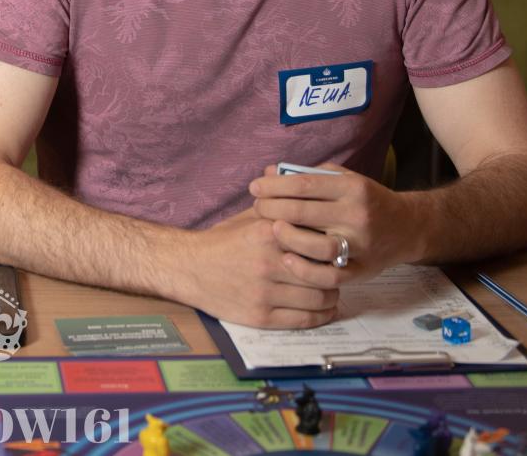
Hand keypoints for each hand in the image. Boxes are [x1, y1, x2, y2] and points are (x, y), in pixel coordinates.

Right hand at [175, 208, 341, 328]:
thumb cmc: (223, 241)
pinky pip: (303, 319)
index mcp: (270, 233)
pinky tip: (322, 310)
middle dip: (336, 275)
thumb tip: (316, 207)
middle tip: (337, 274)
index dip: (334, 247)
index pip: (319, 241)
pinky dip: (320, 317)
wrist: (189, 267)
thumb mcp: (251, 217)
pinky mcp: (260, 316)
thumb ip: (283, 212)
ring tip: (329, 292)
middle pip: (325, 272)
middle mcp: (269, 262)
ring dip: (331, 297)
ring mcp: (265, 292)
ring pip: (319, 298)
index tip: (337, 250)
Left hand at [249, 164, 420, 284]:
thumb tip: (268, 173)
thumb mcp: (344, 179)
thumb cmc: (366, 200)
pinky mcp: (361, 270)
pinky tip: (287, 259)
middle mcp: (357, 215)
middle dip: (273, 209)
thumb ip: (308, 176)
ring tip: (271, 229)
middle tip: (257, 207)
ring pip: (316, 245)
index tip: (255, 187)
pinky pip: (329, 275)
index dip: (275, 186)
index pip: (305, 185)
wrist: (406, 227)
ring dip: (287, 237)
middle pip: (305, 213)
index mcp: (352, 188)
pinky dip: (305, 270)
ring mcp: (360, 245)